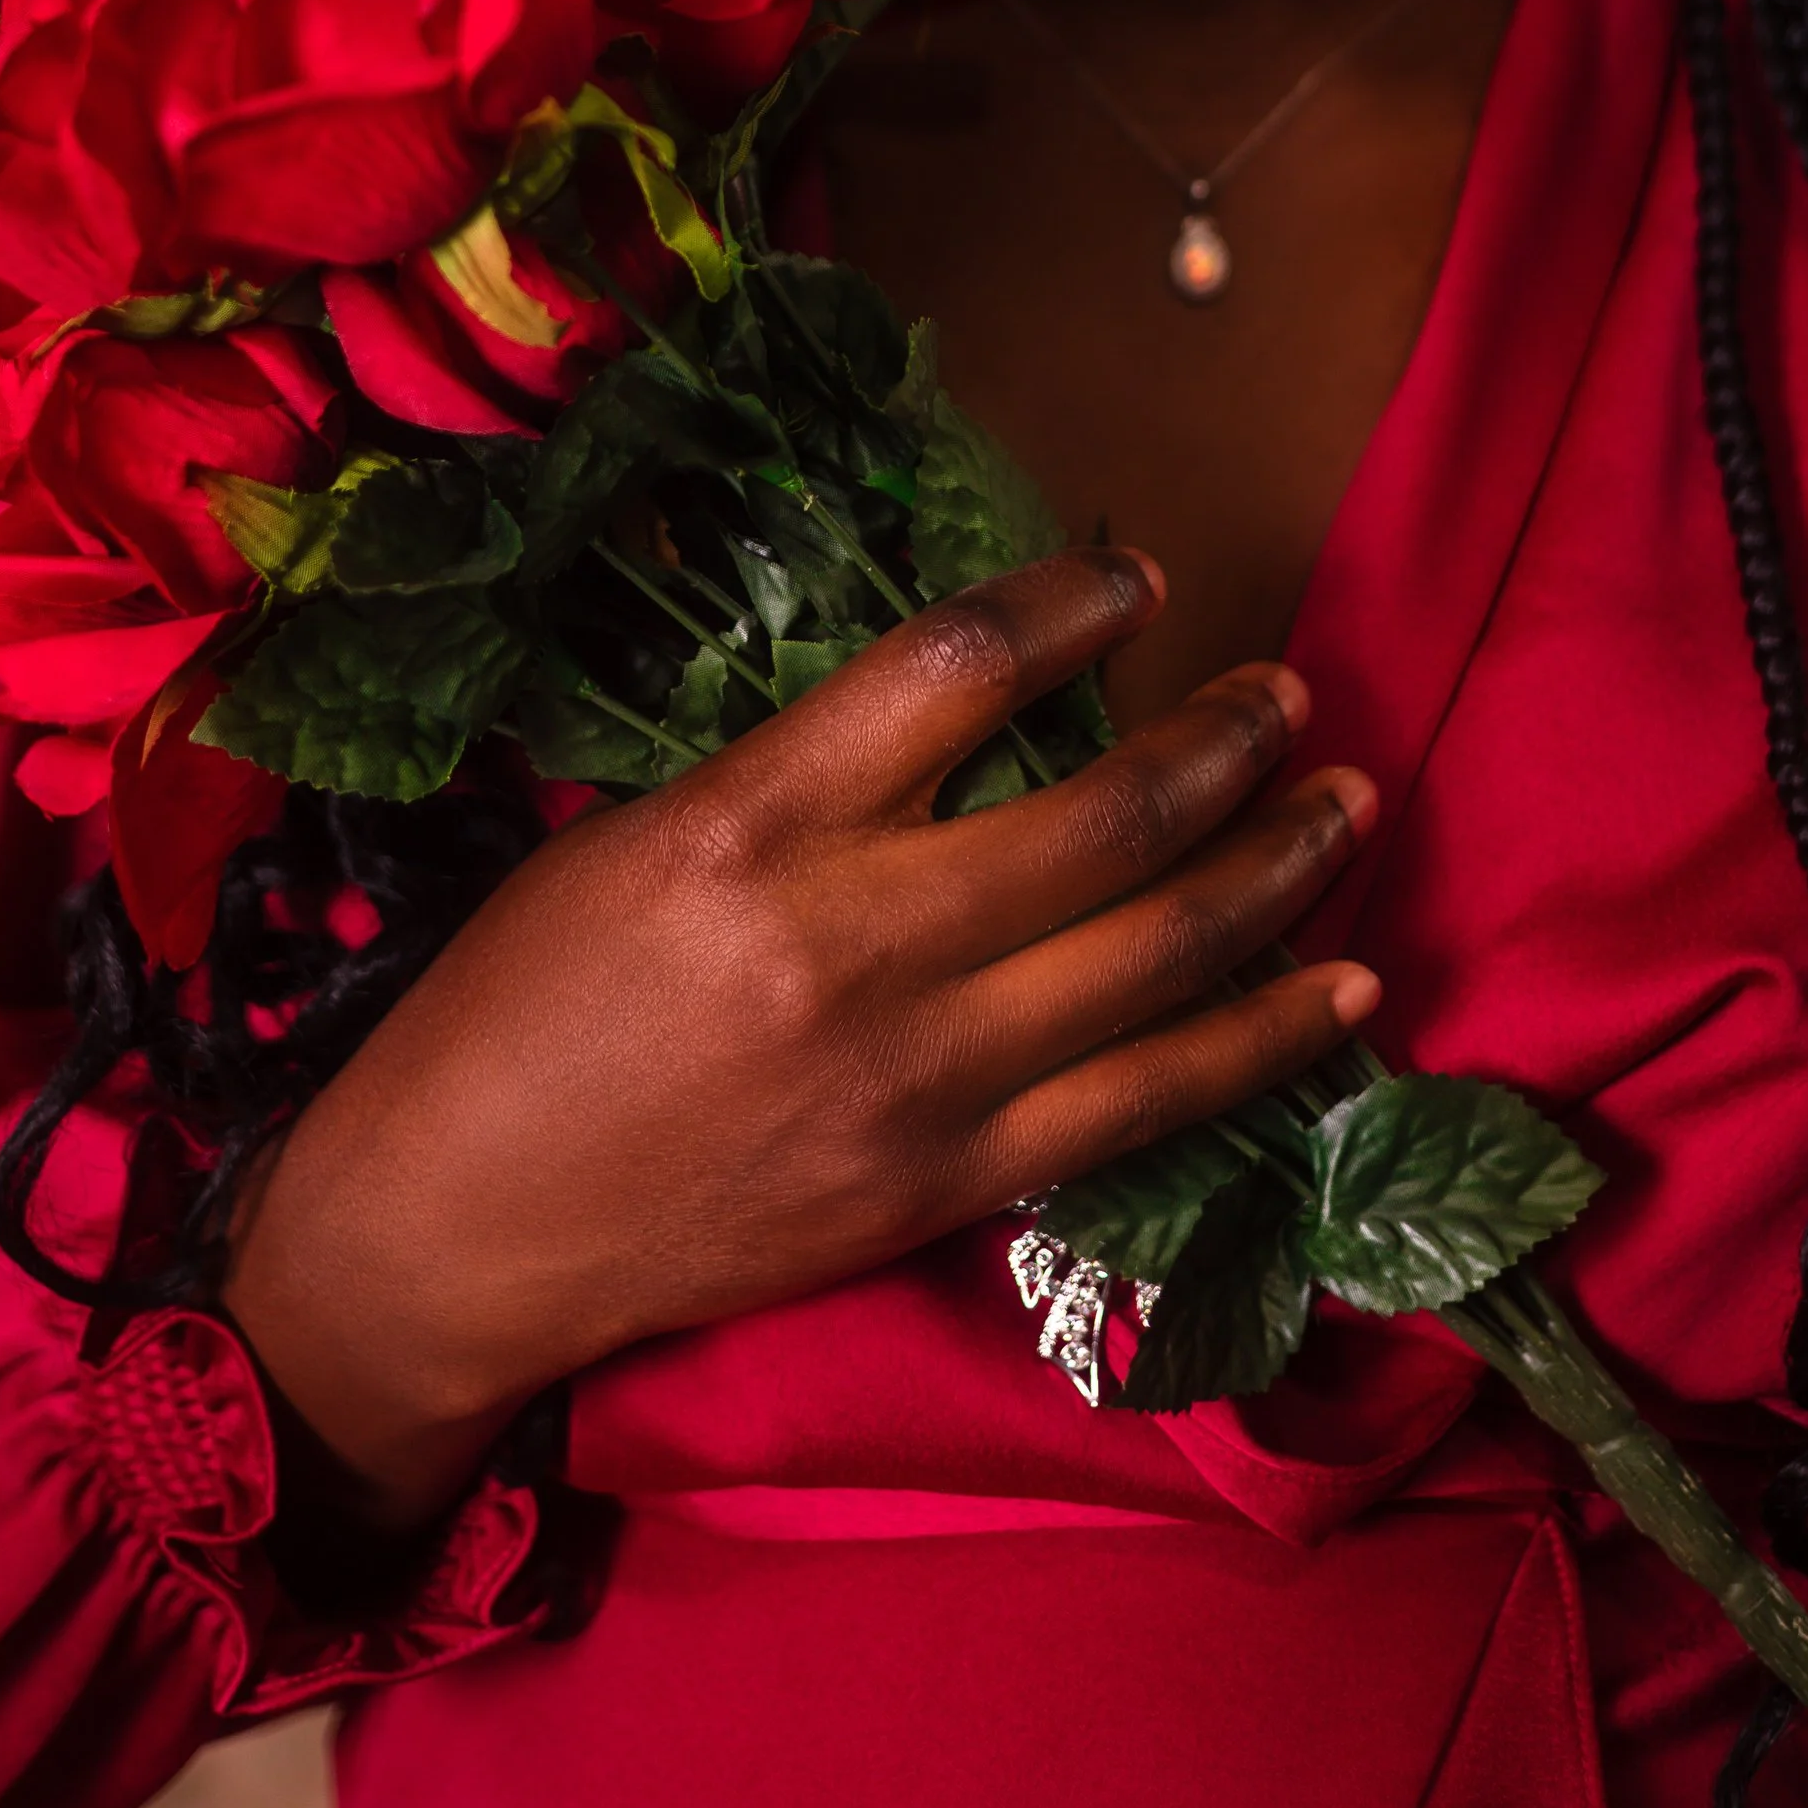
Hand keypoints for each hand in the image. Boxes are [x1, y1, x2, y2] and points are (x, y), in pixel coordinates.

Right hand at [223, 546, 1377, 1529]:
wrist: (459, 1229)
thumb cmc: (523, 1007)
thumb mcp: (638, 837)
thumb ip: (804, 775)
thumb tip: (976, 707)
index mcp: (752, 826)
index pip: (957, 667)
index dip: (1073, 603)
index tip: (1140, 578)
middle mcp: (855, 944)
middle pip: (1101, 816)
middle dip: (1226, 740)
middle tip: (1290, 691)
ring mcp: (920, 1075)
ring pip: (1158, 954)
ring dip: (1279, 866)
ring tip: (1348, 800)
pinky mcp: (952, 1180)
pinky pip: (1152, 1103)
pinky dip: (1265, 1039)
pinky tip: (1345, 990)